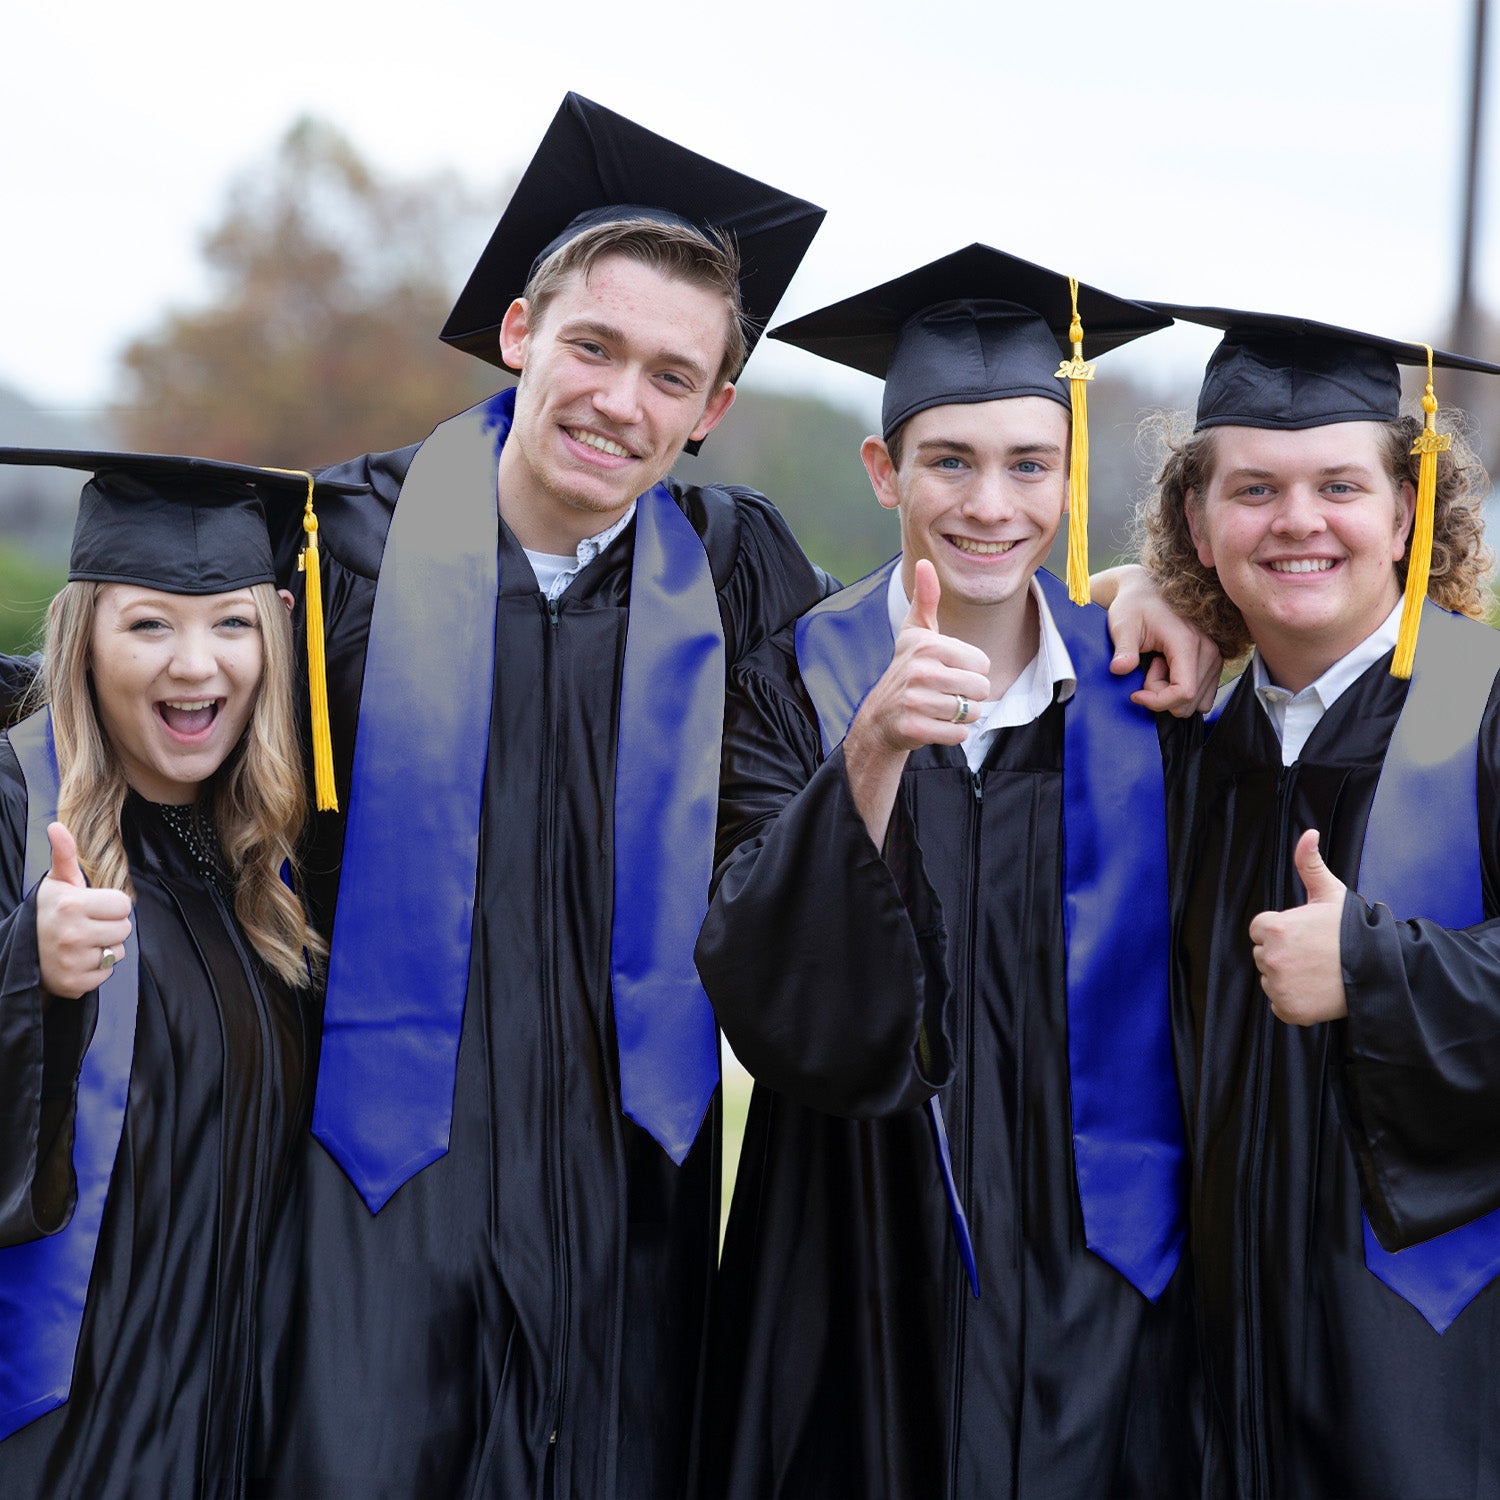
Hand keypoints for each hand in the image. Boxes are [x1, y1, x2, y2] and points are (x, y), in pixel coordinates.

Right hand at [36, 823, 131, 999]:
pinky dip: (96, 969)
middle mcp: (72, 934)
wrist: (22, 952)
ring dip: (104, 948)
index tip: (90, 907)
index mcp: (72, 905)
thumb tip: (57, 826)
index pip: (124, 905)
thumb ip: (65, 854)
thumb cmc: (48, 912)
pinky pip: (107, 974)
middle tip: (86, 925)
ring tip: (80, 943)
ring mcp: (72, 961)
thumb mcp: (57, 882)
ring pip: (117, 952)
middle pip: (125, 928)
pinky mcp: (74, 984)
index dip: (110, 905)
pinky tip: (77, 960)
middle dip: (110, 925)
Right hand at [841, 561, 990, 846]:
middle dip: (969, 696)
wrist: (881, 716)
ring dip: (962, 716)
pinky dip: (952, 734)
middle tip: (945, 694)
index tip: (947, 672)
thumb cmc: (907, 670)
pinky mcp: (914, 727)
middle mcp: (919, 671)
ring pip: (972, 713)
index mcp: (927, 645)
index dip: (971, 671)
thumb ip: (926, 599)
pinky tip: (934, 725)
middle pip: (981, 689)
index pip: (982, 663)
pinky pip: (959, 734)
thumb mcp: (915, 633)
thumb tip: (924, 562)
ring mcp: (915, 701)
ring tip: (940, 709)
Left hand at [1096, 564, 1221, 716]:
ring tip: (1157, 665)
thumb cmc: (1135, 606)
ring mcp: (1214, 657)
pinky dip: (1181, 690)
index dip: (1158, 701)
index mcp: (1187, 642)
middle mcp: (1208, 650)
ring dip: (1171, 692)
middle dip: (1162, 695)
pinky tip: (1168, 669)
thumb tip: (1120, 669)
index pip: (1184, 692)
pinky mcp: (1214, 662)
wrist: (1147, 592)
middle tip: (1148, 668)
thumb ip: (1123, 649)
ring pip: (1196, 701)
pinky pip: (1202, 695)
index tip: (1136, 694)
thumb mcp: (1122, 625)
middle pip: (1189, 701)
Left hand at [1248, 829, 1347, 1024]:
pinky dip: (1294, 1000)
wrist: (1379, 970)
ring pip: (1271, 978)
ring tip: (1318, 971)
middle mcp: (1271, 957)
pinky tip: (1316, 990)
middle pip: (1264, 954)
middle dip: (1284, 953)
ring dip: (1288, 976)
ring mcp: (1279, 985)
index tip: (1306, 934)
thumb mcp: (1330, 893)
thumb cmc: (1352, 930)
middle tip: (1315, 953)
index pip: (1261, 930)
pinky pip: (1279, 1003)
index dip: (1283, 930)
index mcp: (1274, 928)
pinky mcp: (1288, 1009)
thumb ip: (1309, 863)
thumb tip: (1308, 833)